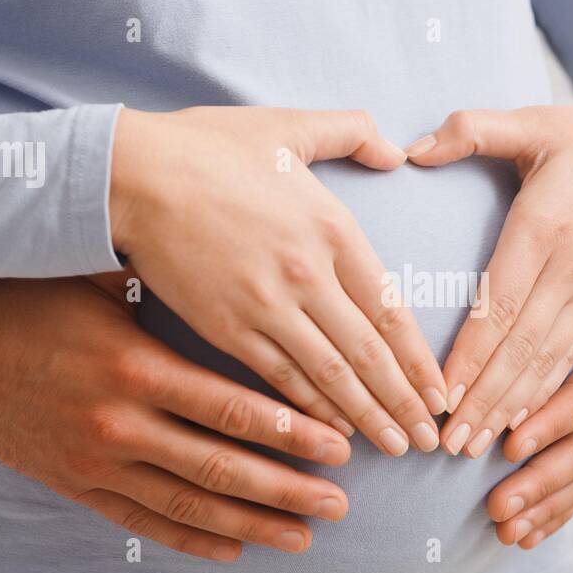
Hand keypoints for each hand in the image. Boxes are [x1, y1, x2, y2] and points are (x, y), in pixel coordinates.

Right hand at [0, 272, 353, 561]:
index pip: (231, 410)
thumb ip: (171, 288)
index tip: (340, 445)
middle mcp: (120, 422)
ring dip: (252, 523)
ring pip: (188, 504)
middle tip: (341, 502)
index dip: (291, 433)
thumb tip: (246, 275)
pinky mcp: (75, 484)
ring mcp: (95, 462)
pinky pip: (141, 521)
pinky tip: (232, 549)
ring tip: (305, 535)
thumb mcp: (101, 278)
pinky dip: (190, 539)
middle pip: (221, 467)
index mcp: (135, 367)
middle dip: (287, 488)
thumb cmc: (31, 297)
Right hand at [109, 106, 446, 456]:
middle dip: (405, 402)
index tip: (441, 391)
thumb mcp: (290, 125)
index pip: (392, 310)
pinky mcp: (225, 328)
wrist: (131, 174)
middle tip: (430, 439)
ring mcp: (267, 306)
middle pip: (370, 353)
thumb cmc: (207, 147)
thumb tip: (398, 150)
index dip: (420, 359)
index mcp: (333, 229)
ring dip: (368, 416)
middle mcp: (309, 275)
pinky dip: (311, 410)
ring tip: (397, 447)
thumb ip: (353, 131)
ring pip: (330, 375)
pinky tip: (334, 434)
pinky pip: (280, 378)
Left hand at [406, 106, 572, 457]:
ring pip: (547, 366)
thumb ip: (473, 130)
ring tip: (474, 449)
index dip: (470, 353)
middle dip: (483, 401)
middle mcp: (571, 272)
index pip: (500, 302)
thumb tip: (410, 148)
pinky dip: (544, 401)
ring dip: (509, 411)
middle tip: (447, 444)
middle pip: (521, 348)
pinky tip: (518, 429)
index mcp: (546, 227)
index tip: (441, 393)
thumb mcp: (538, 123)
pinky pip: (572, 365)